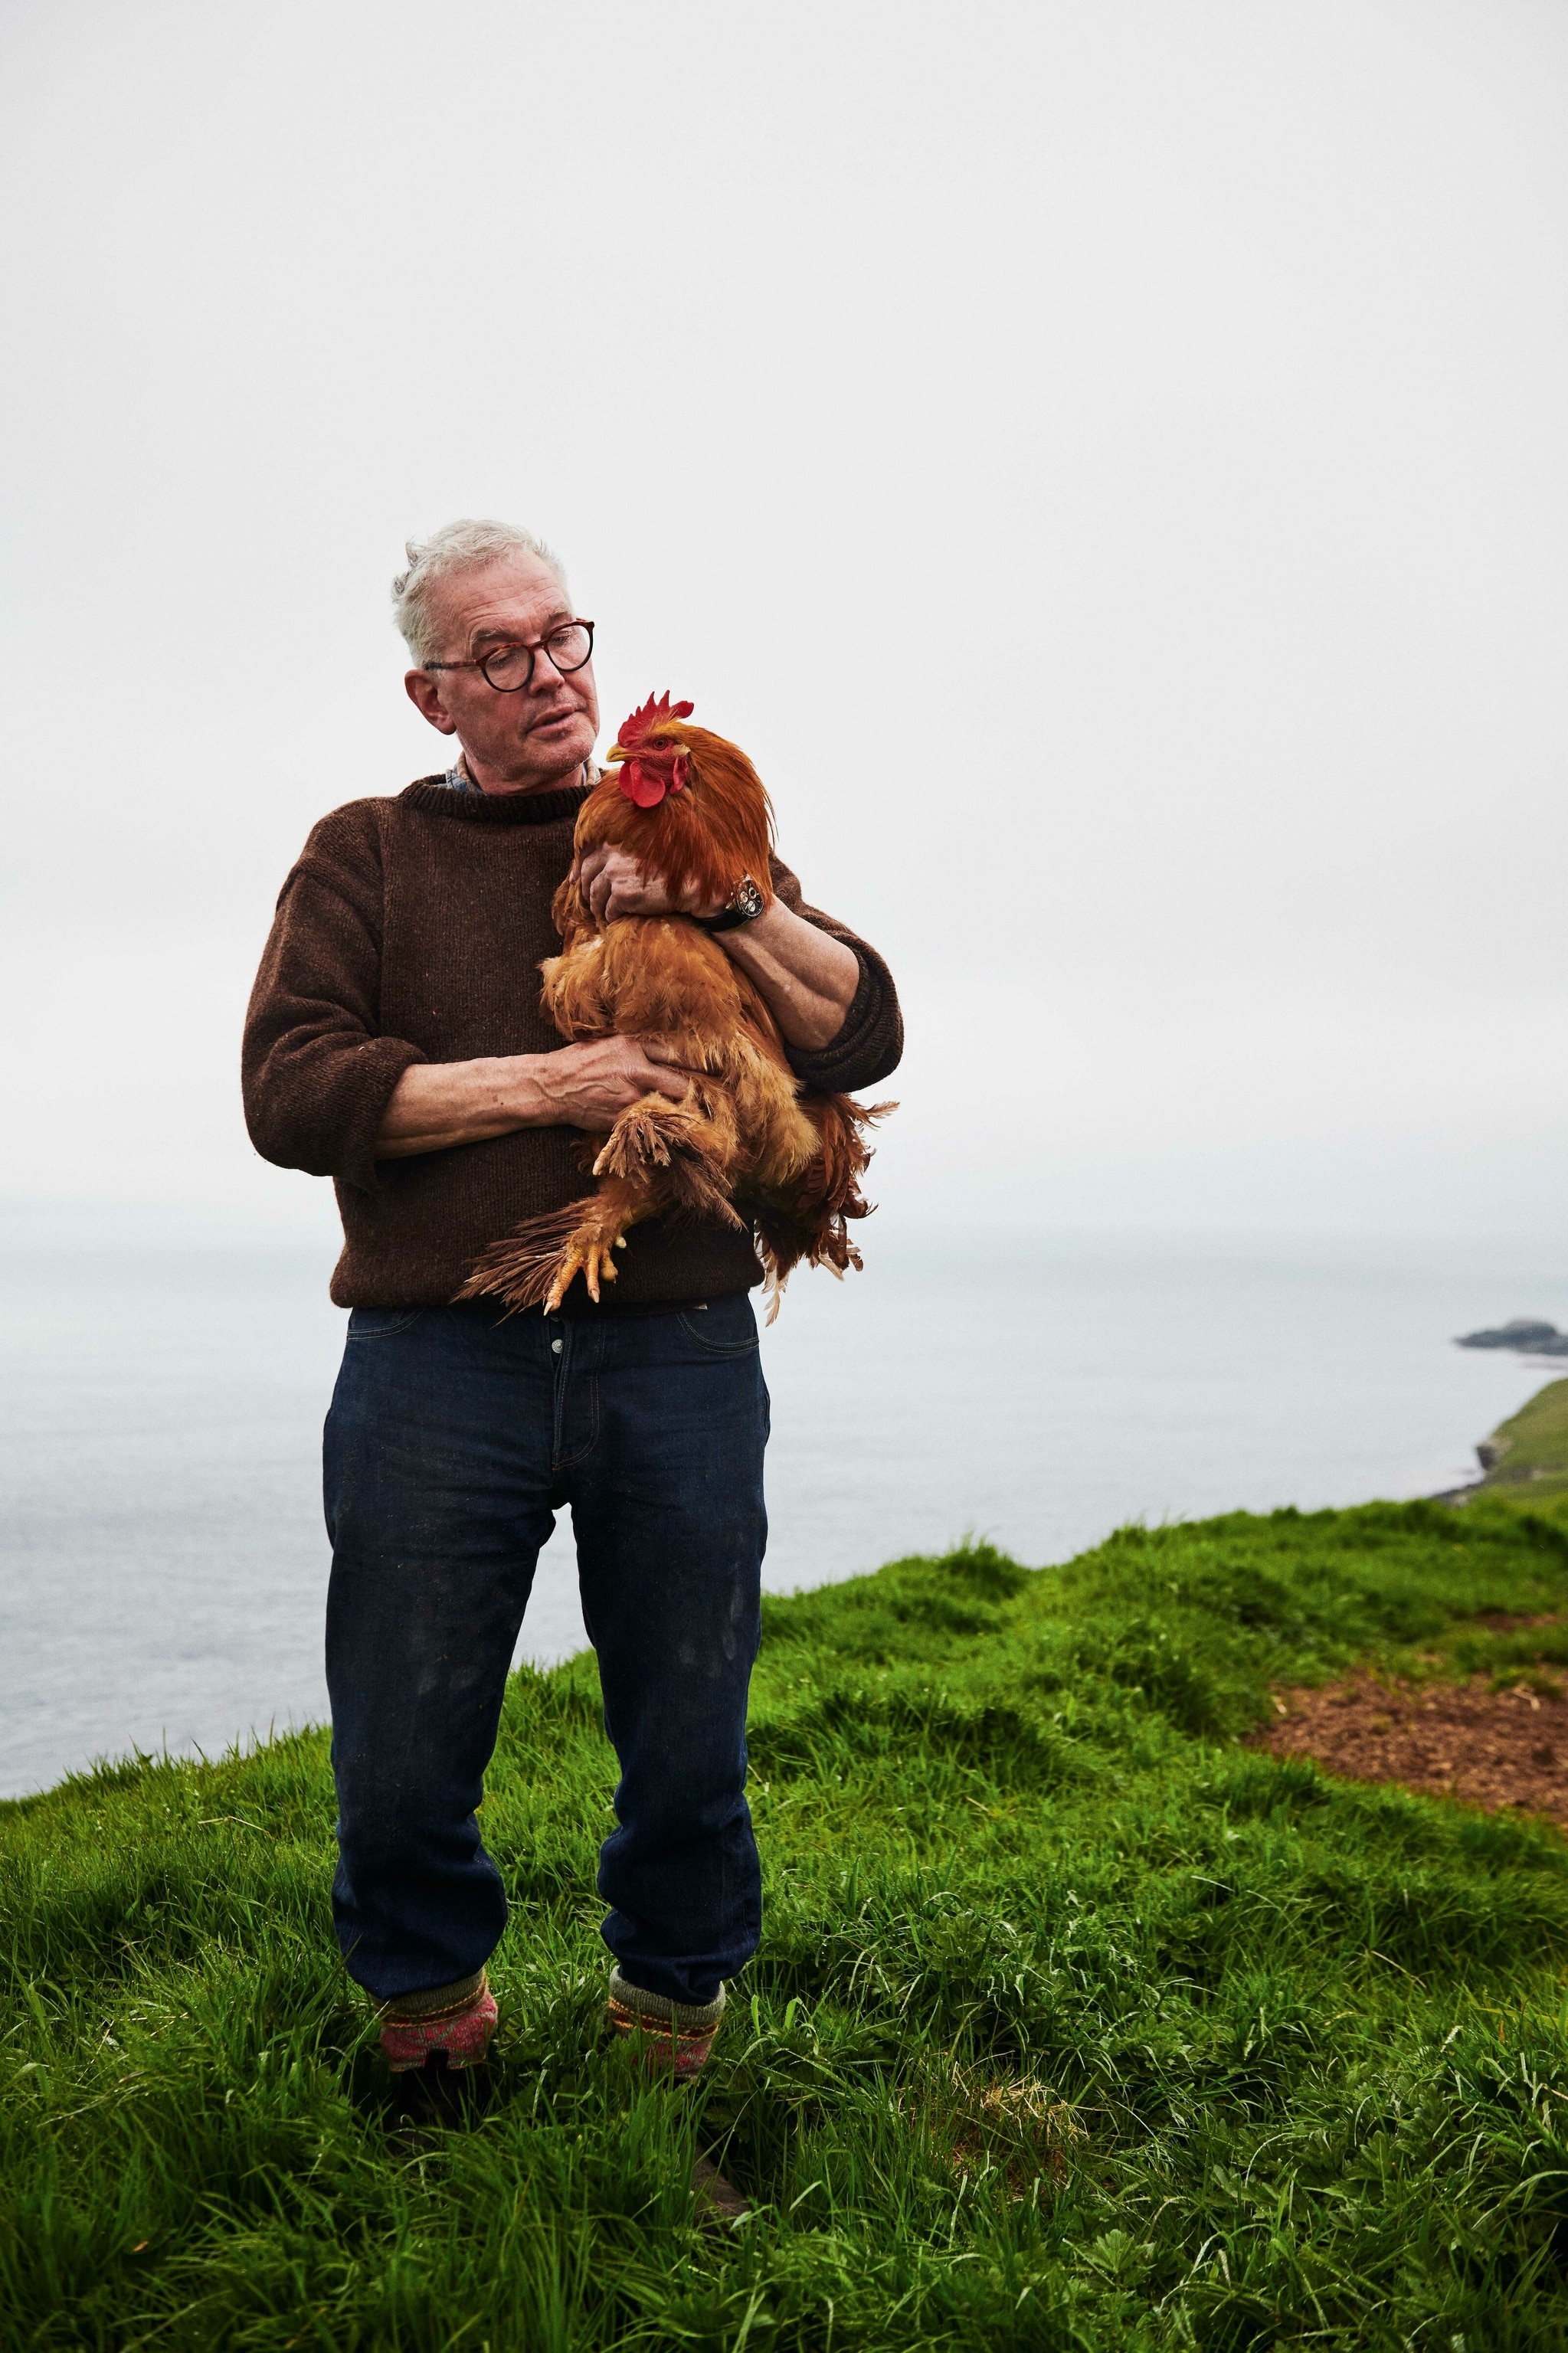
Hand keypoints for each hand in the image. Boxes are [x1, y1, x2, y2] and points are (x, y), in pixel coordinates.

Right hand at [533, 1034, 697, 1128]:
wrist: (553, 1086)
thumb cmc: (578, 1061)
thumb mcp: (609, 1043)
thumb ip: (636, 1047)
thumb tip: (664, 1050)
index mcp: (633, 1047)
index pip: (676, 1054)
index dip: (698, 1063)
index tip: (713, 1068)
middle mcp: (636, 1071)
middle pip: (681, 1084)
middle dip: (697, 1091)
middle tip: (712, 1096)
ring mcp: (631, 1098)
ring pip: (668, 1106)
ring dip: (680, 1110)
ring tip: (696, 1113)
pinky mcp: (623, 1118)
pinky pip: (649, 1121)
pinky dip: (659, 1122)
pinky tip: (667, 1124)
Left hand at [576, 844, 719, 925]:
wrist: (688, 884)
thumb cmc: (669, 869)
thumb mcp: (641, 853)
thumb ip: (620, 855)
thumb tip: (601, 867)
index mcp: (615, 845)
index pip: (586, 856)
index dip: (577, 869)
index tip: (573, 880)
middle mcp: (612, 858)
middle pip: (586, 876)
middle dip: (584, 890)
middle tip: (587, 900)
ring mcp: (616, 876)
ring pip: (595, 896)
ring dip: (596, 907)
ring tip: (601, 914)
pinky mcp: (622, 896)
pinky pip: (609, 910)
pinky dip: (610, 917)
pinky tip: (615, 920)